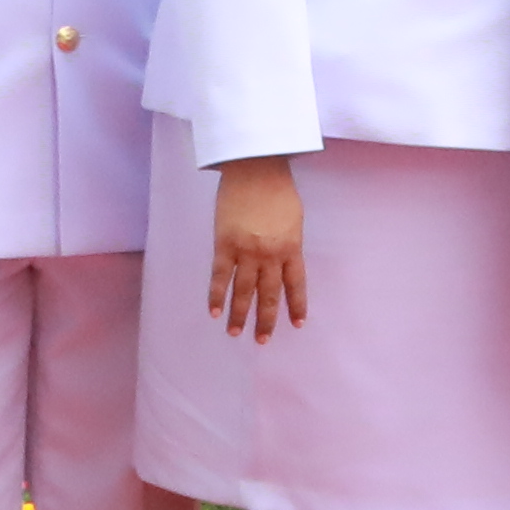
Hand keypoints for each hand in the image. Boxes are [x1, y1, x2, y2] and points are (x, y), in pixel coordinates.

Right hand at [208, 160, 309, 339]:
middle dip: (266, 320)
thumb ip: (288, 241)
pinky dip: (216, 295)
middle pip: (269, 294)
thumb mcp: (293, 218)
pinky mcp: (224, 245)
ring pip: (243, 291)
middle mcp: (270, 254)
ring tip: (235, 333)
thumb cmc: (277, 189)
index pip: (296, 284)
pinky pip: (219, 276)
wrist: (255, 169)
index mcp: (292, 247)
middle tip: (262, 341)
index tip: (297, 324)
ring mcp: (246, 251)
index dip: (296, 305)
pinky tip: (213, 312)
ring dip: (239, 314)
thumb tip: (283, 258)